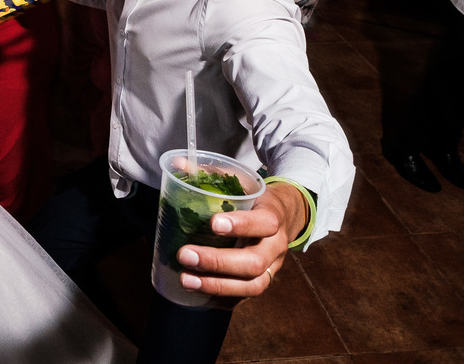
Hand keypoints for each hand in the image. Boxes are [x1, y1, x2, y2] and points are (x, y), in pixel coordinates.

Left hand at [174, 183, 305, 302]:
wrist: (286, 216)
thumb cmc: (255, 198)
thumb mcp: (242, 181)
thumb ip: (212, 173)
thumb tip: (177, 164)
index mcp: (273, 216)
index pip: (264, 222)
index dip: (241, 225)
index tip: (212, 223)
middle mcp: (276, 246)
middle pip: (254, 262)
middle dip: (218, 262)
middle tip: (185, 255)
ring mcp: (272, 268)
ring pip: (252, 285)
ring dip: (217, 286)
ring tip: (186, 280)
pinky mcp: (262, 281)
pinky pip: (245, 298)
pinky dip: (222, 299)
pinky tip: (197, 295)